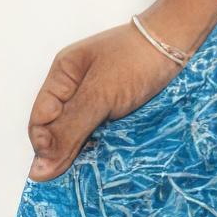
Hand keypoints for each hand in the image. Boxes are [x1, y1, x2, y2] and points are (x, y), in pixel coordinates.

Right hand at [26, 17, 182, 180]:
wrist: (178, 43)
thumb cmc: (136, 62)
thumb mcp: (98, 96)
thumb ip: (69, 131)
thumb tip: (38, 169)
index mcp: (62, 77)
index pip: (40, 121)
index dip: (45, 147)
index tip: (57, 169)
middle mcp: (76, 90)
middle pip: (59, 131)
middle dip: (66, 151)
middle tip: (79, 173)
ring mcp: (98, 100)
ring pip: (81, 135)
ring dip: (87, 151)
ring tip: (94, 168)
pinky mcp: (119, 110)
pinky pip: (102, 134)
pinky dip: (104, 146)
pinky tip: (110, 158)